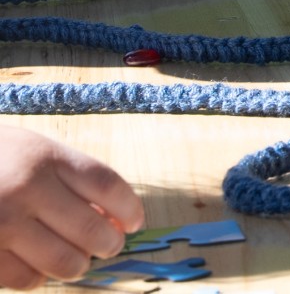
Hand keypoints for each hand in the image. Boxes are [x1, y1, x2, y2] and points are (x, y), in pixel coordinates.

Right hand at [0, 127, 142, 288]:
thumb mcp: (32, 152)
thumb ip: (71, 178)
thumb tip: (115, 217)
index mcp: (45, 158)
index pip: (108, 186)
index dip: (130, 209)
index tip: (135, 222)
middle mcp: (26, 190)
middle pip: (93, 229)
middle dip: (109, 244)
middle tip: (108, 246)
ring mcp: (2, 224)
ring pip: (65, 262)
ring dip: (78, 265)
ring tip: (76, 260)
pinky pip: (27, 280)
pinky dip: (40, 278)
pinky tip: (37, 266)